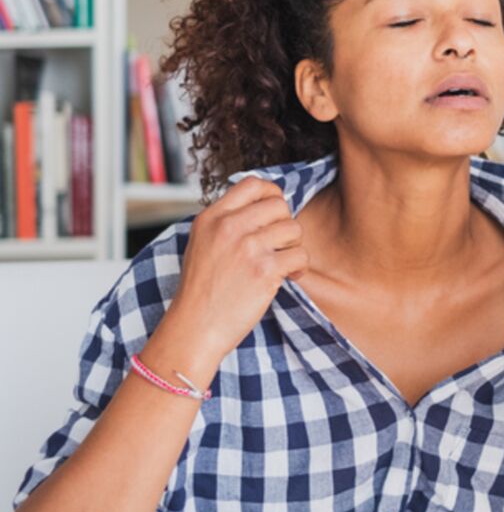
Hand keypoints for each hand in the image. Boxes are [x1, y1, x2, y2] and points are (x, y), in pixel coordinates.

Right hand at [163, 177, 308, 365]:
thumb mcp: (202, 244)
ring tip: (283, 264)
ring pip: (294, 228)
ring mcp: (248, 247)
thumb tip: (264, 208)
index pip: (252, 184)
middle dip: (285, 225)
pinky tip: (288, 277)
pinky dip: (300, 268)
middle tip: (279, 246)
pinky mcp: (265, 270)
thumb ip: (227, 223)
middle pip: (279, 205)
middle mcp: (229, 227)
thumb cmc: (201, 291)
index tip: (274, 215)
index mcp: (212, 217)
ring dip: (294, 247)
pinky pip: (301, 255)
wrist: (195, 328)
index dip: (272, 195)